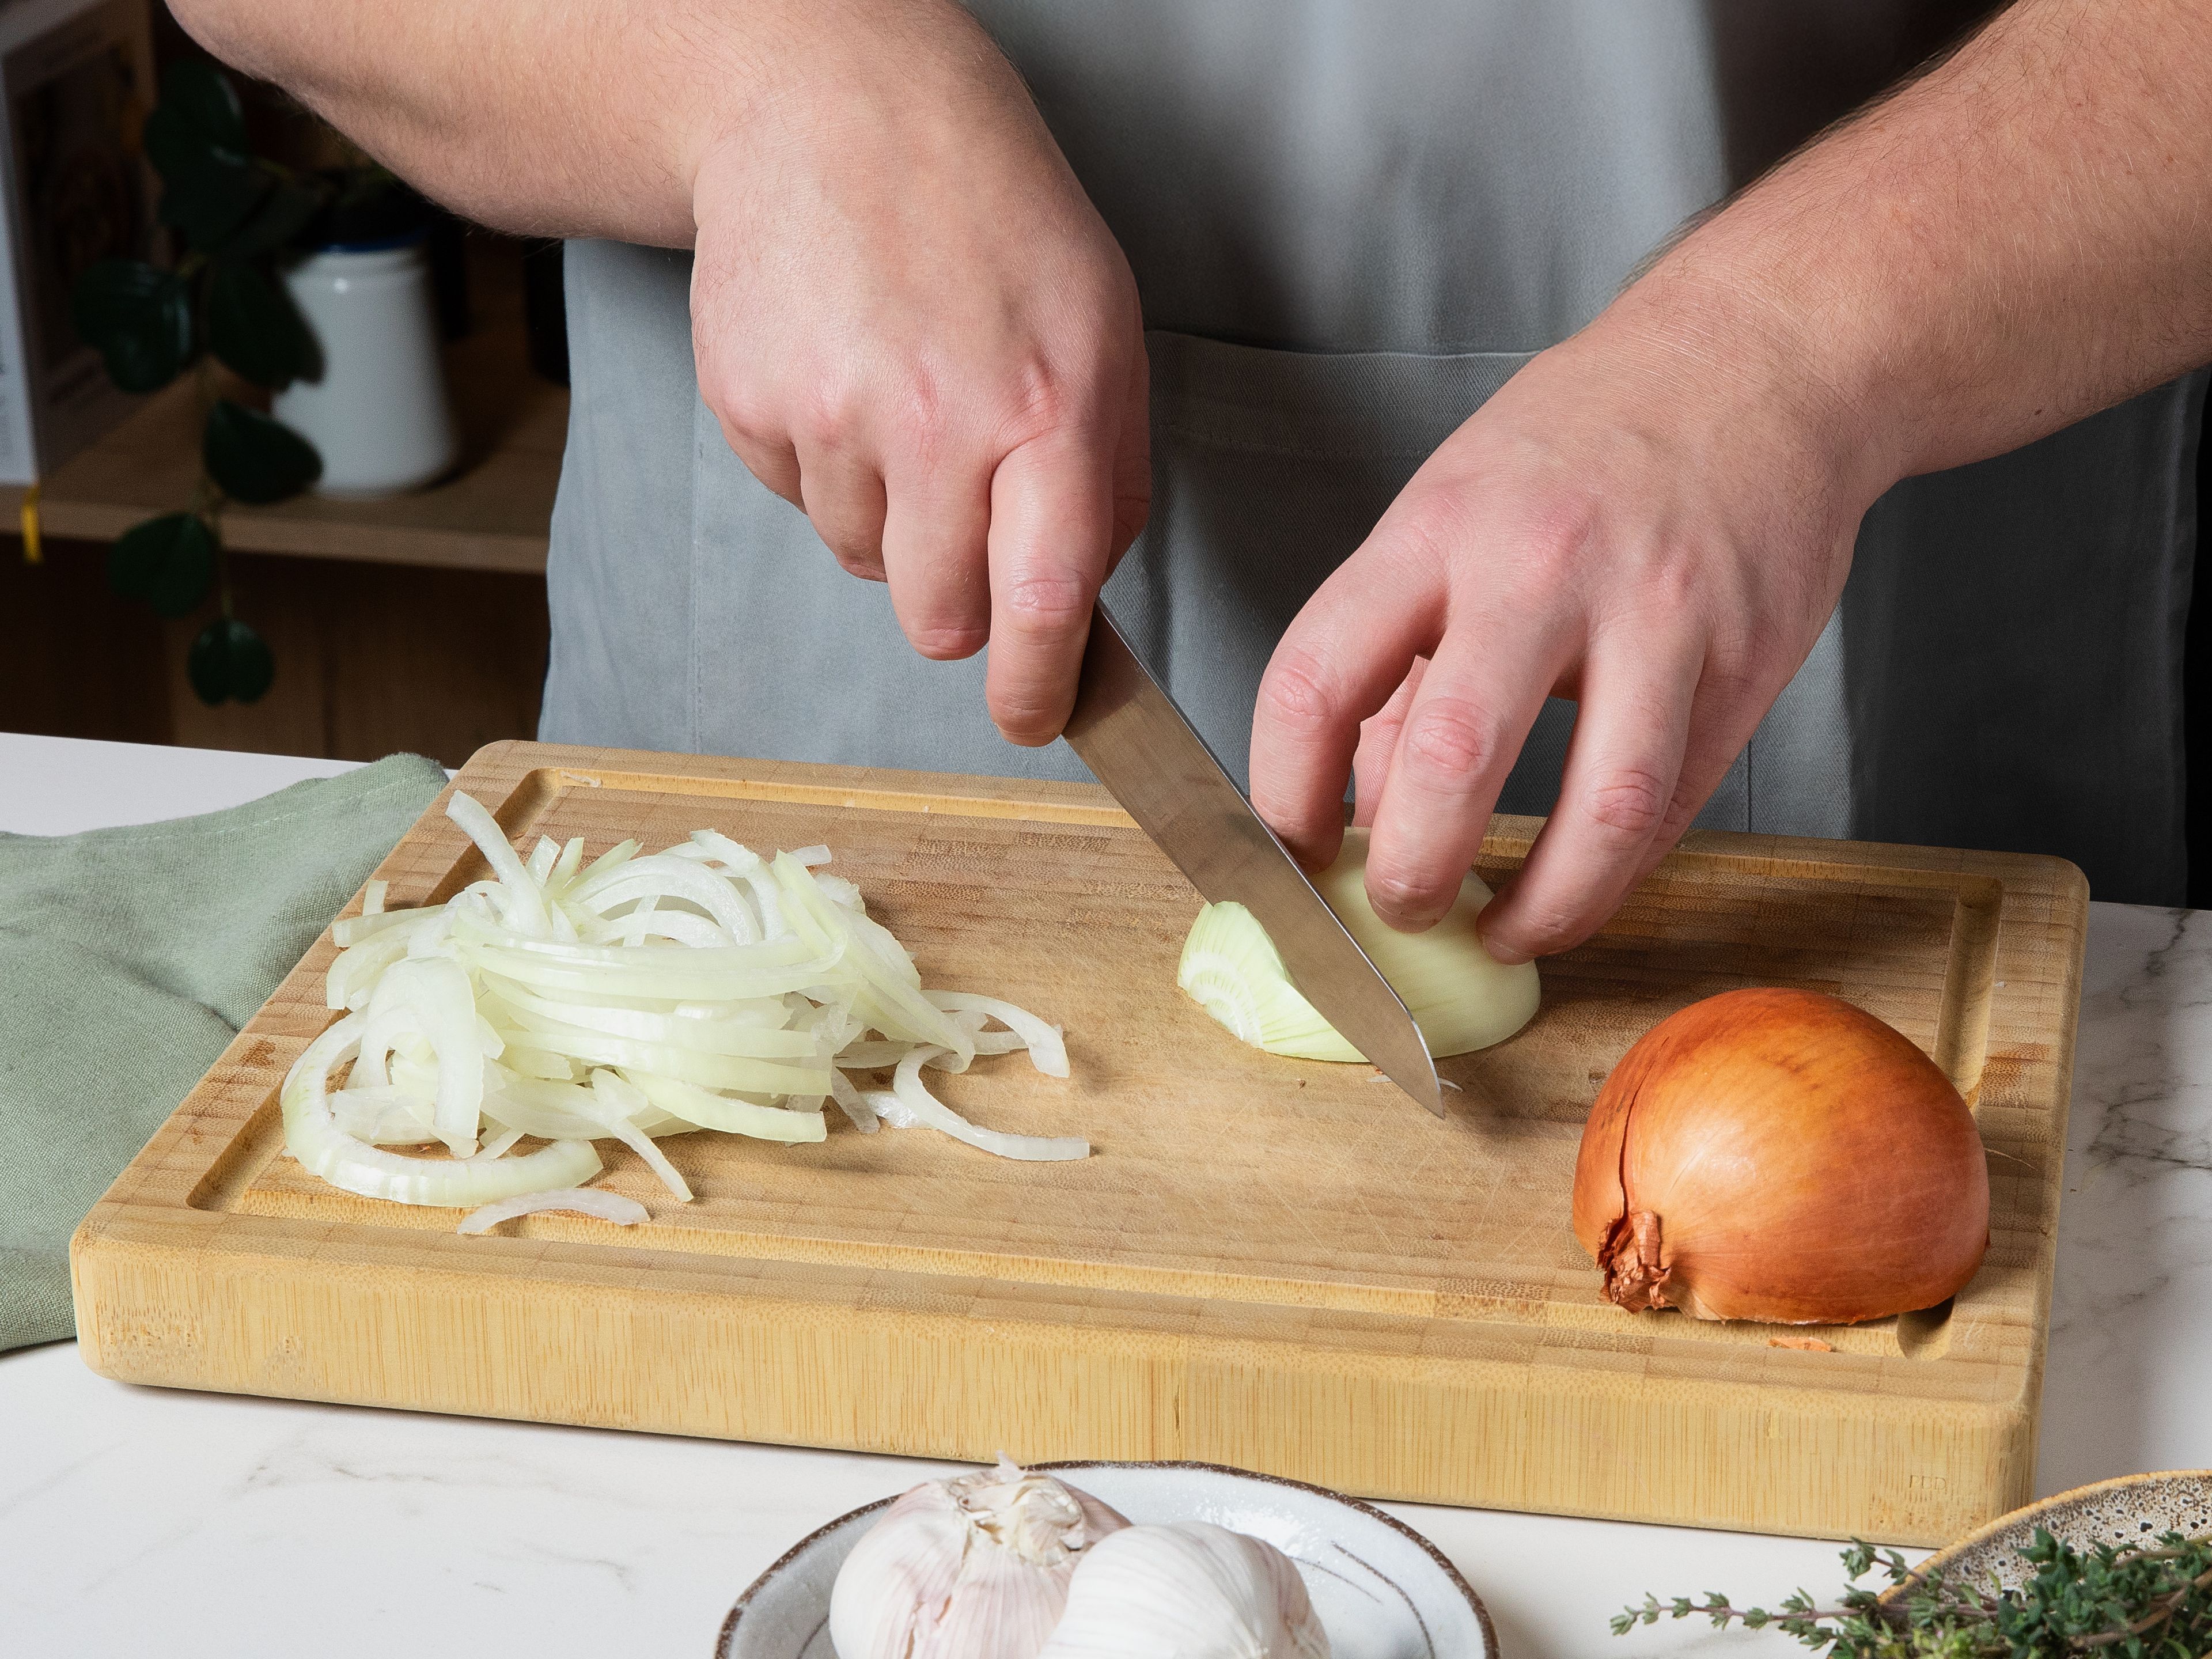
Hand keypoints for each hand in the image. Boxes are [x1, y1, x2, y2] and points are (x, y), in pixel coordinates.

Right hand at [688, 4, 1149, 742]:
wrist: (836, 109)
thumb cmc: (986, 216)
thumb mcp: (1103, 326)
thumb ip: (1109, 476)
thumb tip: (1081, 602)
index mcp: (1048, 403)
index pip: (1045, 599)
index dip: (1037, 686)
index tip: (1034, 717)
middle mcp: (939, 419)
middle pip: (940, 618)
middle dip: (957, 603)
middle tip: (962, 521)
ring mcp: (833, 415)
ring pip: (864, 563)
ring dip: (889, 516)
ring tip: (902, 397)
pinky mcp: (750, 405)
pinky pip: (798, 500)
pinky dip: (825, 464)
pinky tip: (845, 373)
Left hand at [1249, 276, 1889, 961]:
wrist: (1761, 355)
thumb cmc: (1586, 441)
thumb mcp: (1452, 513)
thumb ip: (1399, 660)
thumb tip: (1360, 808)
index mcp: (1437, 529)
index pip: (1315, 678)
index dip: (1284, 790)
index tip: (1290, 847)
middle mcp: (1540, 568)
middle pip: (1451, 757)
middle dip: (1409, 871)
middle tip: (1397, 912)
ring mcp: (1657, 615)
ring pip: (1601, 809)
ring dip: (1542, 906)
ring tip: (1503, 933)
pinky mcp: (1748, 659)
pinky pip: (1675, 802)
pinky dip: (1619, 868)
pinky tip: (1582, 883)